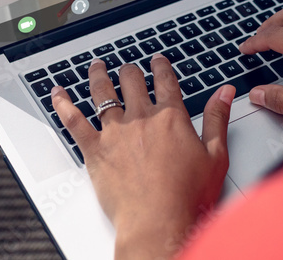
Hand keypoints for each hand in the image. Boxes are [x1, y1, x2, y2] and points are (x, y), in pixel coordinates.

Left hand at [51, 56, 233, 258]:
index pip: (165, 81)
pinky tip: (58, 94)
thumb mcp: (215, 155)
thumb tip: (224, 93)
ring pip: (102, 93)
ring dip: (98, 76)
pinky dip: (63, 104)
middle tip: (128, 68)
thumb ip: (217, 119)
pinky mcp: (95, 150)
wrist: (159, 222)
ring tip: (96, 67)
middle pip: (132, 81)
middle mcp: (141, 118)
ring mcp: (115, 132)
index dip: (161, 67)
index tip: (158, 61)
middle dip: (130, 70)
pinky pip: (74, 121)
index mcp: (171, 117)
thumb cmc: (187, 196)